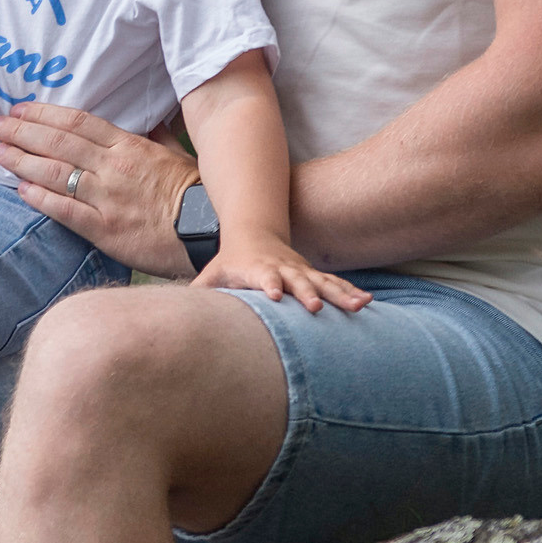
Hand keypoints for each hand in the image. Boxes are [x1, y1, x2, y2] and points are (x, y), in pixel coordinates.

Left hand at [0, 102, 199, 272]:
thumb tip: (150, 121)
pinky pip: (65, 210)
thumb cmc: (194, 194)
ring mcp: (108, 198)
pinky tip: (20, 190)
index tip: (19, 109)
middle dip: (21, 132)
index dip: (43, 114)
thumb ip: (156, 137)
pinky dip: (40, 198)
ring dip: (21, 161)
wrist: (208, 232)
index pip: (77, 122)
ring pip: (55, 172)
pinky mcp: (105, 229)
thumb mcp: (176, 155)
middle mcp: (114, 167)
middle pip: (58, 142)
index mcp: (129, 146)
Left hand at [194, 233, 371, 314]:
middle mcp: (282, 269)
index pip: (264, 277)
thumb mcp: (212, 272)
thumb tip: (174, 310)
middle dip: (307, 294)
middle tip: (315, 308)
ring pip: (323, 283)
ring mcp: (300, 271)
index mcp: (258, 269)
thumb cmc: (230, 260)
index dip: (269, 285)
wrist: (254, 232)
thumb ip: (199, 290)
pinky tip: (367, 304)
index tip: (274, 296)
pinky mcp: (312, 276)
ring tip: (359, 307)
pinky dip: (350, 293)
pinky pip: (334, 285)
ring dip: (340, 295)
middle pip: (297, 281)